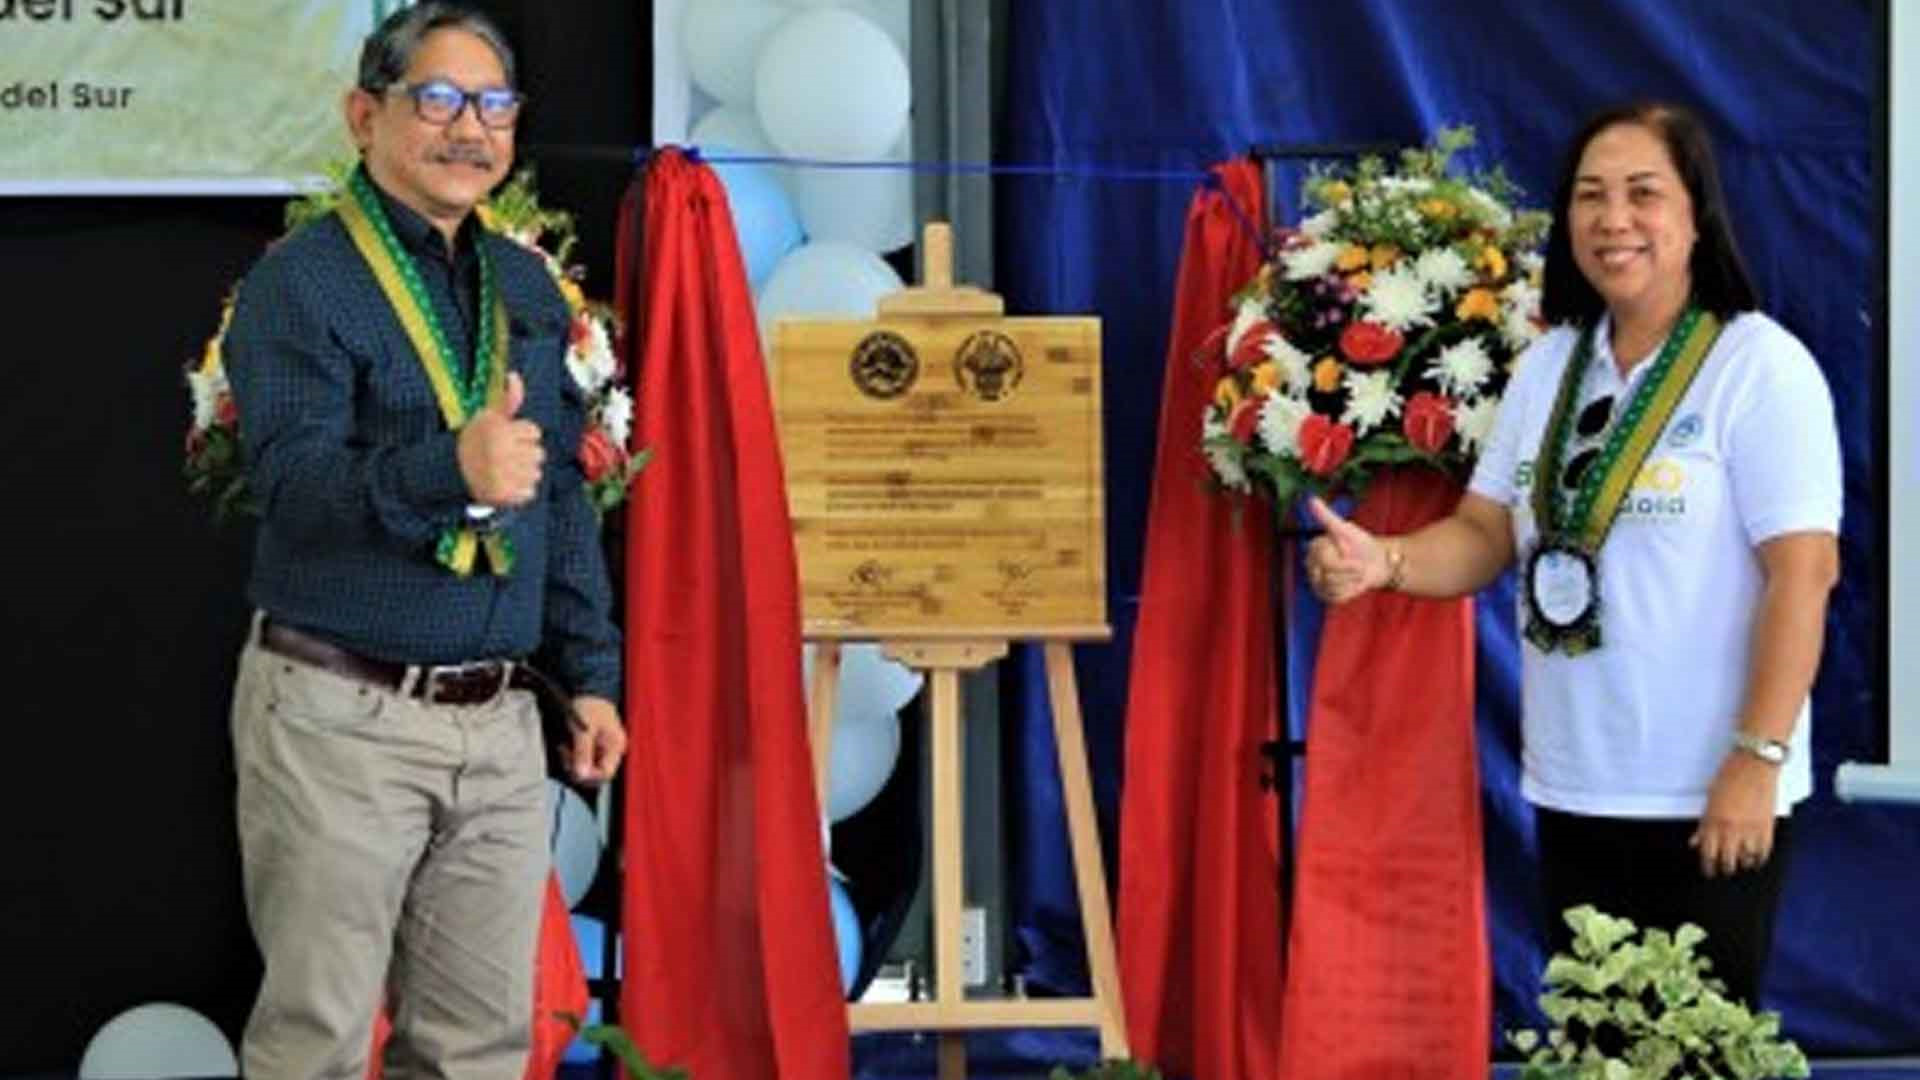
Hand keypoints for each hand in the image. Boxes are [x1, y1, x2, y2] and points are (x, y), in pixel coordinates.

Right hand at [457, 372, 544, 506]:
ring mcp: (502, 475)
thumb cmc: (474, 440)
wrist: (449, 471)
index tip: (507, 438)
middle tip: (506, 456)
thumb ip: (507, 399)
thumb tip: (514, 375)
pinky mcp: (503, 495)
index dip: (523, 435)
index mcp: (499, 431)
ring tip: (505, 470)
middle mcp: (501, 453)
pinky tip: (505, 484)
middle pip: (539, 454)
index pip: (535, 432)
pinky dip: (521, 491)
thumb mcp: (488, 417)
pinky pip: (530, 492)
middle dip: (526, 454)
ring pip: (536, 473)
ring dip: (524, 473)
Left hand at [566, 694, 625, 785]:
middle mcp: (612, 750)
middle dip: (578, 768)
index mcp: (615, 746)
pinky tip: (567, 746)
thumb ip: (583, 752)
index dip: (589, 775)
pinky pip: (584, 760)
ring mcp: (604, 749)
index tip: (573, 767)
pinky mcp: (594, 747)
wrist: (589, 690)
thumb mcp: (584, 729)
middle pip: (596, 773)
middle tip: (566, 755)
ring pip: (588, 768)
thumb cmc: (590, 705)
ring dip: (573, 762)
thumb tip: (581, 775)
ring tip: (565, 748)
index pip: (606, 774)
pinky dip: (573, 757)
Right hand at [1304, 495, 1389, 604]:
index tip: (1352, 552)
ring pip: (1333, 589)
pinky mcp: (1325, 595)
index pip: (1327, 564)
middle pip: (1329, 578)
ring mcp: (1317, 582)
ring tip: (1356, 573)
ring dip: (1351, 582)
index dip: (1346, 563)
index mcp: (1314, 548)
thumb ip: (1326, 516)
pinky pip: (1336, 598)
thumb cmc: (1362, 544)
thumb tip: (1311, 499)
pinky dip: (1350, 592)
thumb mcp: (1346, 529)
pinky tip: (1353, 583)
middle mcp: (1311, 565)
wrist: (1377, 563)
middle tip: (1359, 565)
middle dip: (1350, 572)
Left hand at [1690, 752, 1780, 877]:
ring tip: (1740, 866)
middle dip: (1724, 869)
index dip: (1707, 867)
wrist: (1755, 763)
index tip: (1708, 871)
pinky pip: (1764, 852)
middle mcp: (1731, 829)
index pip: (1708, 854)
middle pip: (1727, 862)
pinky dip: (1759, 859)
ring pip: (1746, 860)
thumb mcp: (1710, 799)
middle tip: (1723, 871)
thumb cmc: (1730, 775)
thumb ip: (1704, 824)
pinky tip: (1756, 861)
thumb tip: (1696, 841)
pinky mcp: (1768, 827)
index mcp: (1714, 821)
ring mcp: (1751, 829)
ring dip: (1742, 865)